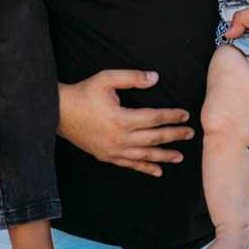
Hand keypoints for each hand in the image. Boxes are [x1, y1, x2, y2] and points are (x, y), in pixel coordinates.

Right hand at [58, 69, 193, 176]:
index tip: (185, 115)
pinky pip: (130, 165)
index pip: (154, 118)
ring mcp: (113, 150)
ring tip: (180, 156)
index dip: (171, 116)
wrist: (58, 113)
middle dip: (174, 136)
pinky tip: (157, 171)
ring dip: (164, 156)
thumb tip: (155, 78)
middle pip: (154, 138)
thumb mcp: (106, 78)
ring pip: (145, 156)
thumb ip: (132, 77)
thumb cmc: (84, 93)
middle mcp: (120, 139)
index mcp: (122, 119)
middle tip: (190, 134)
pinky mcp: (106, 156)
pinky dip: (145, 168)